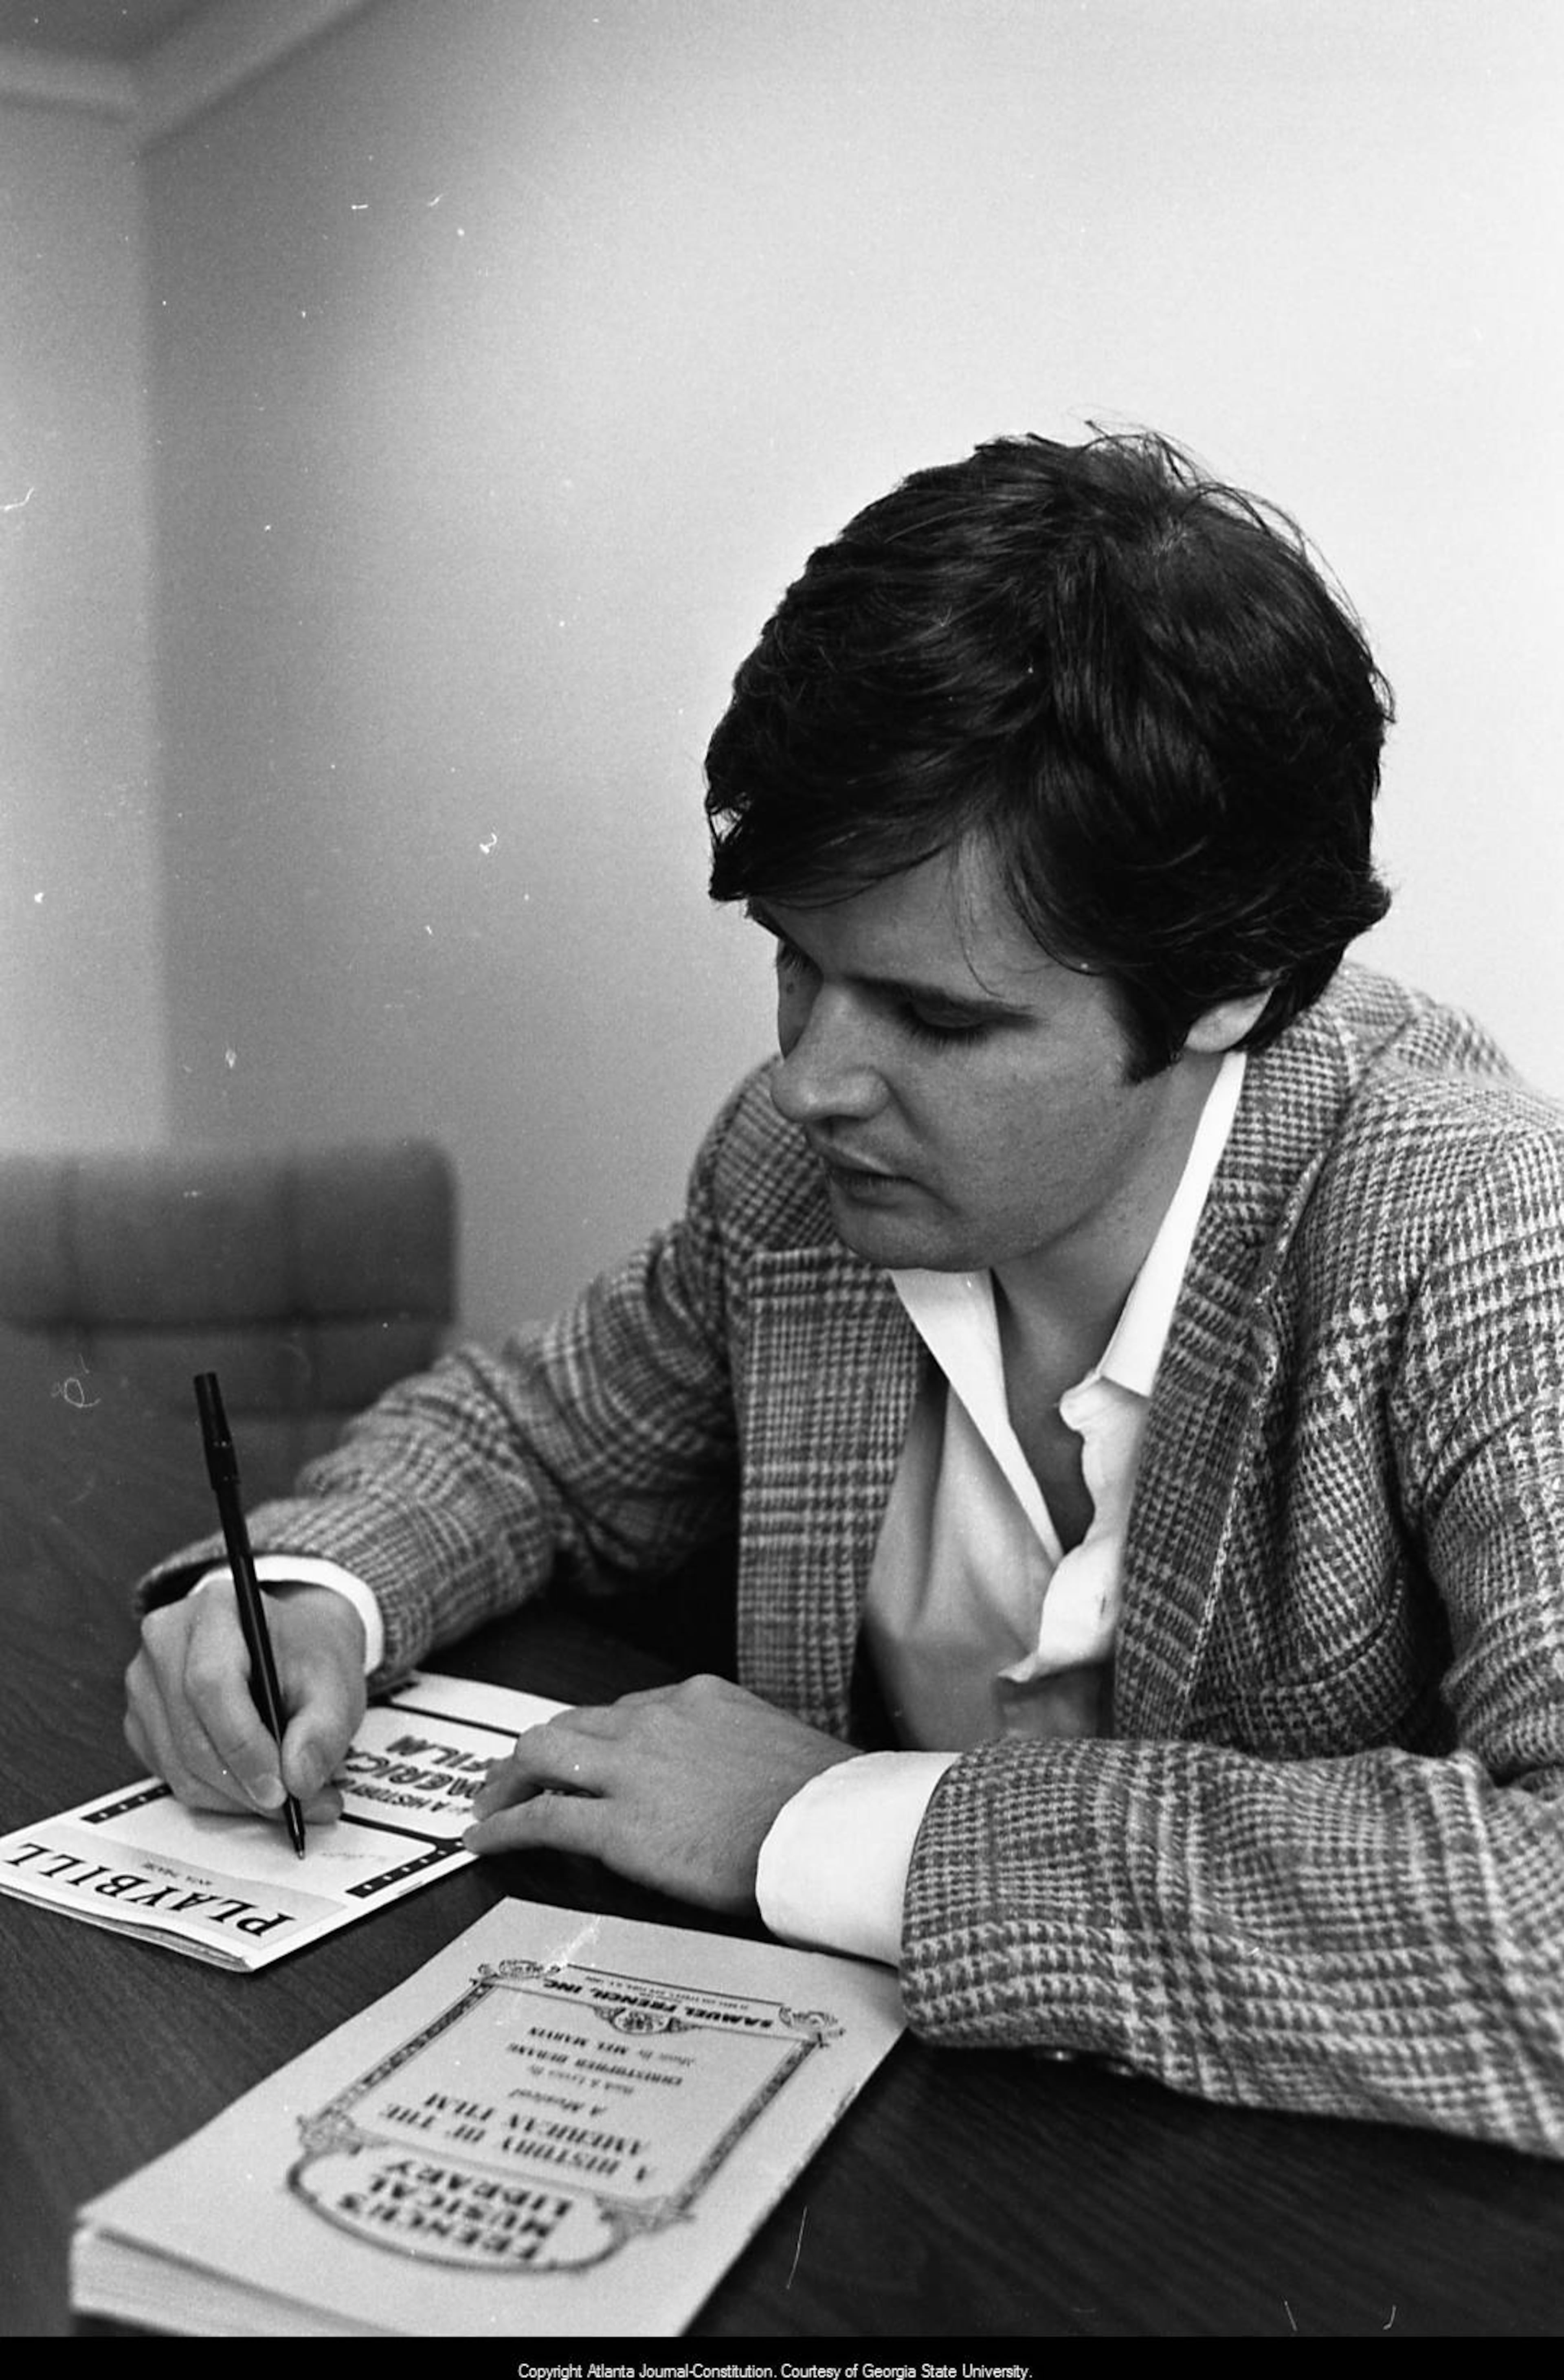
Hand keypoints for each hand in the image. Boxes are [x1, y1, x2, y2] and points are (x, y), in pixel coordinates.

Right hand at [124, 1579, 366, 1825]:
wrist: (288, 1645)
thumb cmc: (308, 1655)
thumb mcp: (336, 1683)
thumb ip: (325, 1729)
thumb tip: (299, 1779)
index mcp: (216, 1609)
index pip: (212, 1684)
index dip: (244, 1745)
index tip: (282, 1789)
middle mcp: (166, 1639)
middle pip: (192, 1734)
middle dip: (246, 1784)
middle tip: (298, 1806)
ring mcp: (145, 1681)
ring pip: (179, 1765)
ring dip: (234, 1798)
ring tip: (286, 1800)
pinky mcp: (140, 1720)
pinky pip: (169, 1775)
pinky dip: (214, 1795)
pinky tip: (251, 1785)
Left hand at [464, 1673, 858, 1911]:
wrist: (830, 1831)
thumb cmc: (825, 1800)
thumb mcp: (779, 1748)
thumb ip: (738, 1751)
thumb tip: (735, 1780)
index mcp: (699, 1697)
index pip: (625, 1711)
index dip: (597, 1740)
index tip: (587, 1762)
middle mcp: (657, 1720)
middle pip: (572, 1723)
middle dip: (536, 1751)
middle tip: (514, 1777)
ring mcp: (633, 1769)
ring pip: (543, 1754)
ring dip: (507, 1779)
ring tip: (487, 1805)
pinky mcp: (620, 1827)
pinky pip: (542, 1818)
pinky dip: (503, 1827)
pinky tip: (483, 1841)